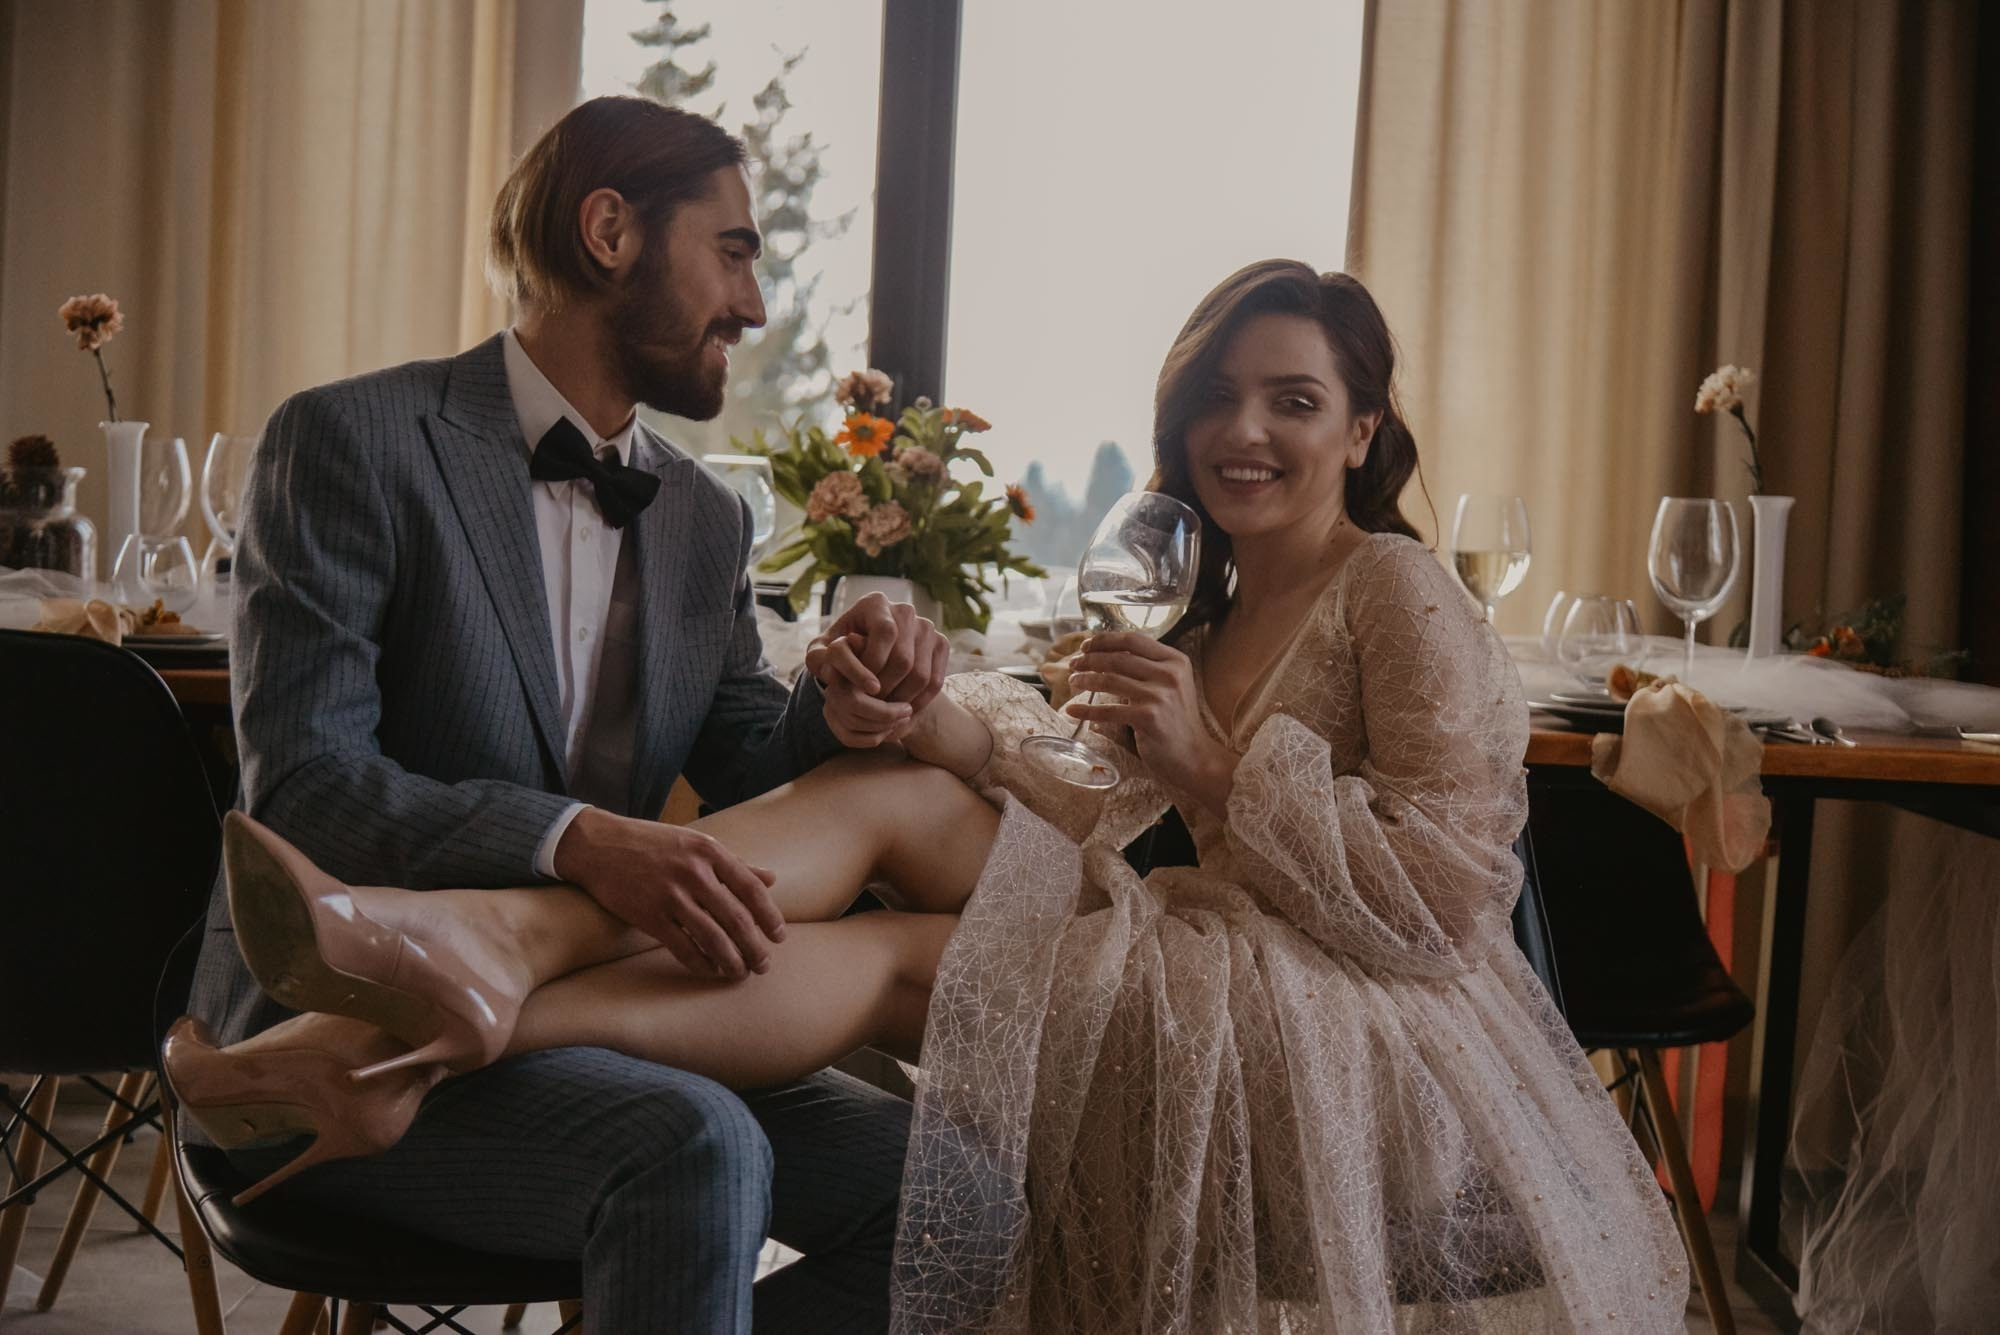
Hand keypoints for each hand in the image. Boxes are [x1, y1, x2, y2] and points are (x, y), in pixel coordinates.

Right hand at [553, 808, 784, 979]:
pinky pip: (682, 947)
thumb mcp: (695, 843)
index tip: (779, 937)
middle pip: (736, 918)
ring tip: (740, 973)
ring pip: (712, 937)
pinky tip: (710, 971)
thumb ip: (734, 863)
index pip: (751, 888)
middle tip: (763, 965)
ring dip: (731, 961)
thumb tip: (771, 878)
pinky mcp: (648, 916)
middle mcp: (693, 872)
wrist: (599, 845)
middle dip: (754, 947)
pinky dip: (700, 964)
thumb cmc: (652, 844)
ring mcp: (670, 895)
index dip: (769, 916)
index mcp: (709, 851)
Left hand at [807, 594, 950, 744]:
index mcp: (875, 603)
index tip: (863, 688)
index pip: (885, 632)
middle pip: (904, 657)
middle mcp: (905, 610)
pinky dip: (919, 701)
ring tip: (884, 710)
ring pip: (921, 673)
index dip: (874, 664)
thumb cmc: (841, 652)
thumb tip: (834, 670)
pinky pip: (935, 681)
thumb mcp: (822, 653)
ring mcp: (927, 627)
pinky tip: (901, 709)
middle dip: (886, 688)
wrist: (868, 654)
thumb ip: (818, 659)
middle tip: (872, 705)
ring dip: (901, 699)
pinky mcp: (940, 644)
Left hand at [1064, 632, 1238, 812]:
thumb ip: (1148, 669)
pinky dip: (1086, 710)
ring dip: (1085, 679)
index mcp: (1175, 661)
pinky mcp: (1148, 718)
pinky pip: (1109, 711)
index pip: (1133, 640)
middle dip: (1089, 659)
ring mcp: (1159, 696)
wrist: (1195, 756)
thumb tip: (1108, 655)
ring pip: (1110, 680)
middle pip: (1118, 658)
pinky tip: (1072, 710)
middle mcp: (1169, 674)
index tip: (1085, 645)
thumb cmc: (1177, 721)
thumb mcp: (1171, 685)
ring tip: (1072, 682)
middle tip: (1073, 664)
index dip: (1105, 640)